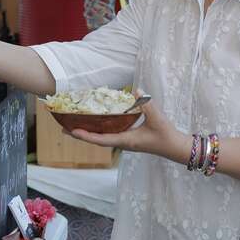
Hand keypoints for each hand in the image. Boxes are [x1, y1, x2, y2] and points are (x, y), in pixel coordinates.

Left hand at [70, 95, 186, 160]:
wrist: (175, 148)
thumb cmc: (166, 136)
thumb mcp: (157, 119)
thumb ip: (147, 105)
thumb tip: (136, 91)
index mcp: (126, 140)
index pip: (101, 140)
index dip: (86, 136)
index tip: (72, 131)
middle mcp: (122, 142)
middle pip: (96, 139)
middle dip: (80, 134)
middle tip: (63, 128)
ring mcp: (124, 141)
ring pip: (101, 137)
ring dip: (87, 132)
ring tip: (73, 125)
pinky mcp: (128, 138)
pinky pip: (108, 134)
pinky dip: (98, 129)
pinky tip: (94, 122)